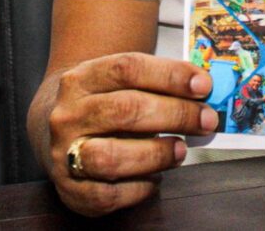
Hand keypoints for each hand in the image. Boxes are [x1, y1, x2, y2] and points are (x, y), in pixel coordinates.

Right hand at [46, 52, 215, 215]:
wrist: (59, 128)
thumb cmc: (104, 103)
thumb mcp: (121, 83)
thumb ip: (158, 84)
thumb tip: (203, 92)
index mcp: (82, 78)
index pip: (128, 68)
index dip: (170, 75)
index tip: (203, 85)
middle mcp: (69, 114)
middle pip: (125, 109)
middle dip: (175, 114)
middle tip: (205, 120)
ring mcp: (65, 154)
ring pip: (111, 156)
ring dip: (156, 154)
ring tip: (181, 150)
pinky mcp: (71, 190)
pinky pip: (107, 195)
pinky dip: (139, 187)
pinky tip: (155, 177)